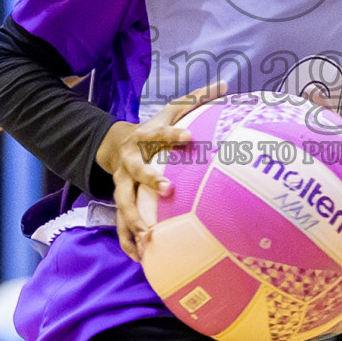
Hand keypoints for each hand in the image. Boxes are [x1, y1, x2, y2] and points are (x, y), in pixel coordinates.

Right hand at [101, 82, 224, 261]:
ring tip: (147, 235)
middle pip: (137, 170)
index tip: (188, 138)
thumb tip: (226, 84)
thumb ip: (197, 99)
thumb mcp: (171, 111)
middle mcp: (131, 160)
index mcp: (145, 137)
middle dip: (150, 180)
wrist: (115, 145)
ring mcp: (122, 183)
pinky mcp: (120, 201)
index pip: (160, 134)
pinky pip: (121, 224)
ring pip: (124, 202)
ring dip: (133, 219)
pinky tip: (140, 256)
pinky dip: (128, 240)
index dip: (173, 135)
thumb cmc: (152, 130)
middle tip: (169, 190)